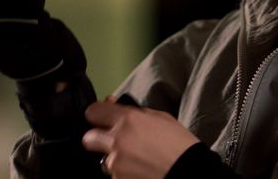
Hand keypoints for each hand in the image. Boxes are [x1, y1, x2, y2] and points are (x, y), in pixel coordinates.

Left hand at [83, 96, 199, 178]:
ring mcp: (115, 164)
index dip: (97, 114)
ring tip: (133, 161)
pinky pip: (114, 175)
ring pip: (102, 160)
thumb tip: (115, 105)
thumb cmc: (180, 143)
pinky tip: (138, 171)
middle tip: (112, 142)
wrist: (190, 173)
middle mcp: (116, 140)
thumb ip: (136, 112)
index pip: (92, 112)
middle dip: (97, 139)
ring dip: (113, 159)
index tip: (103, 117)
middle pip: (88, 138)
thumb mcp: (161, 118)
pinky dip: (123, 173)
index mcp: (127, 120)